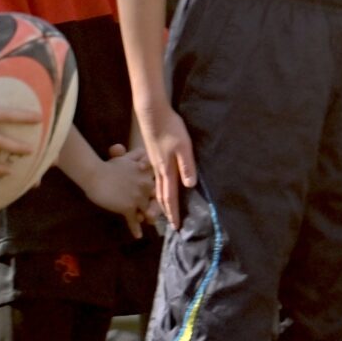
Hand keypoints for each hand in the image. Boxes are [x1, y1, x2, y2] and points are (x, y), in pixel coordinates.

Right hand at [83, 143, 155, 238]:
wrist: (94, 174)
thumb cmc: (107, 165)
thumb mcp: (125, 158)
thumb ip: (135, 156)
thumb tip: (137, 152)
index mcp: (147, 174)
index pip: (158, 185)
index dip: (159, 192)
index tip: (159, 197)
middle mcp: (146, 186)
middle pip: (156, 200)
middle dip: (156, 206)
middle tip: (155, 212)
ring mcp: (138, 197)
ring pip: (147, 211)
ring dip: (147, 217)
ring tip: (148, 222)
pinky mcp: (128, 208)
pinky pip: (134, 221)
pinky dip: (136, 229)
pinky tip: (138, 236)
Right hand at [139, 101, 198, 227]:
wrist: (152, 114)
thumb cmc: (170, 128)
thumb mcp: (183, 147)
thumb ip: (187, 166)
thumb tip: (189, 186)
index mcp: (167, 170)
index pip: (170, 197)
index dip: (173, 212)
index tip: (175, 226)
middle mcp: (159, 170)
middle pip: (162, 195)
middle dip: (166, 211)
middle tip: (169, 224)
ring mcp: (154, 163)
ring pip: (157, 187)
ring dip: (161, 201)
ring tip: (163, 211)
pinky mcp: (154, 156)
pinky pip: (156, 178)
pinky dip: (158, 188)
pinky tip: (161, 186)